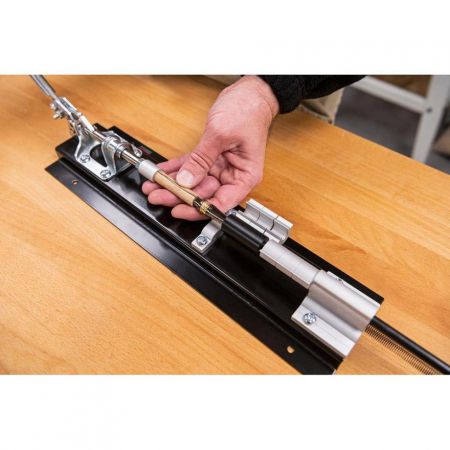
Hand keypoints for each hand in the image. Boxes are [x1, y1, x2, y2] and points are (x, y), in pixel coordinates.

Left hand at [142, 75, 278, 219]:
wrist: (249, 93)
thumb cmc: (247, 111)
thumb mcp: (220, 135)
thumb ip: (202, 159)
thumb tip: (187, 180)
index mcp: (244, 176)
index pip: (222, 202)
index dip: (199, 209)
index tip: (179, 209)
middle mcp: (232, 175)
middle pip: (204, 194)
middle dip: (179, 196)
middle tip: (158, 196)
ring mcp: (220, 167)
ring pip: (194, 182)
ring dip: (173, 184)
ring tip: (153, 186)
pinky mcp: (210, 157)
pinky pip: (190, 167)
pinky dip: (175, 169)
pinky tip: (161, 173)